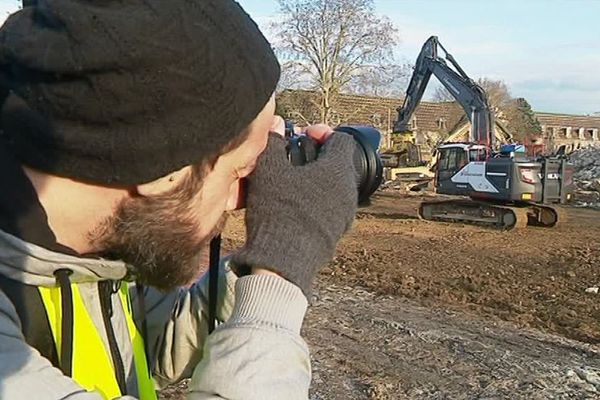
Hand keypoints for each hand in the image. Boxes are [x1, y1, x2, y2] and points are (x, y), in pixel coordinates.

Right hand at [233, 121, 357, 296]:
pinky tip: (292, 206)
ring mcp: (345, 215)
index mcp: (337, 171)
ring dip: (314, 180)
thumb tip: (276, 125)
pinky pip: (329, 208)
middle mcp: (348, 192)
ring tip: (289, 183)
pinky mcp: (336, 233)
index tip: (304, 135)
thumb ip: (273, 143)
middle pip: (338, 163)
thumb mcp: (269, 172)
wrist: (283, 262)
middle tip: (293, 158)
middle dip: (315, 157)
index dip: (321, 132)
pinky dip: (314, 201)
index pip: (341, 140)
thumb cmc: (278, 212)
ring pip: (333, 187)